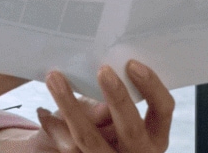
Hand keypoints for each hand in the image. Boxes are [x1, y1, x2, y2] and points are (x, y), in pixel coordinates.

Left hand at [35, 61, 173, 152]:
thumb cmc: (110, 132)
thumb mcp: (121, 120)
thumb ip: (117, 103)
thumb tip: (106, 74)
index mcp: (155, 137)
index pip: (163, 109)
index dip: (151, 87)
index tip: (132, 64)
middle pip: (131, 128)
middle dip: (118, 98)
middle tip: (103, 70)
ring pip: (89, 138)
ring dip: (70, 106)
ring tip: (55, 79)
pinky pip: (68, 148)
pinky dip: (54, 127)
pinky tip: (44, 112)